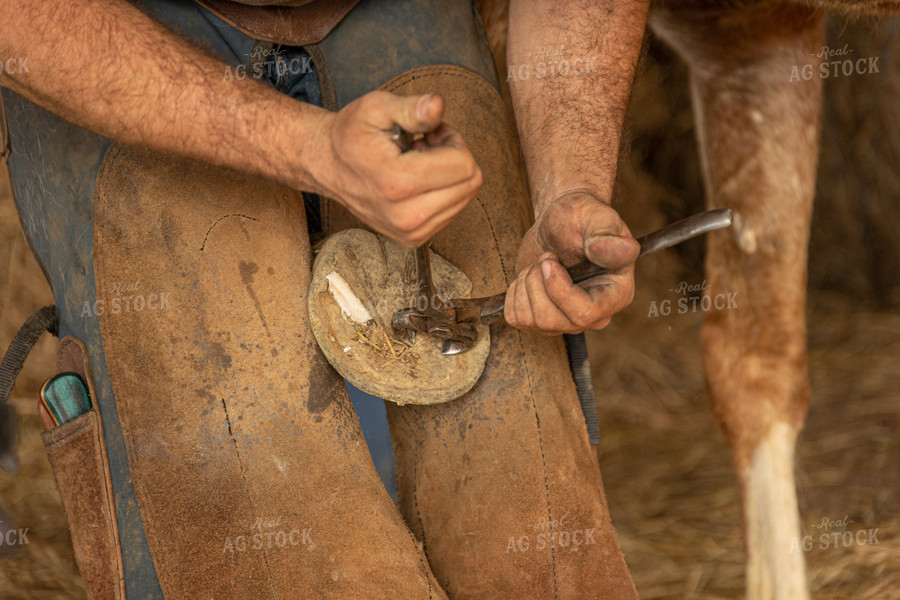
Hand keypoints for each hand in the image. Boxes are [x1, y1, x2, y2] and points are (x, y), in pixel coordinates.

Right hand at [306, 91, 481, 246]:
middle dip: (455, 157)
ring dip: (449, 175)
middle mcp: (405, 216)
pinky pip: (452, 212)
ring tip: (419, 162)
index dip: (452, 140)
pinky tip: (417, 180)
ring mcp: (409, 232)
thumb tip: (437, 105)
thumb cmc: (352, 135)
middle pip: (469, 184)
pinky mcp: (413, 239)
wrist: (329, 166)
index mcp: (397, 183)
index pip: (463, 165)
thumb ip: (411, 108)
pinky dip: (442, 192)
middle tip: (426, 145)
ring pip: (464, 198)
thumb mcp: (376, 108)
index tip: (430, 133)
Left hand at [505, 193, 638, 333]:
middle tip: (545, 257)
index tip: (548, 260)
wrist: (560, 223)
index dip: (558, 289)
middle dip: (536, 282)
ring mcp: (566, 322)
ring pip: (530, 320)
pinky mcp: (542, 320)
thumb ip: (607, 235)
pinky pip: (516, 317)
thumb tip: (623, 250)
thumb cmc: (582, 217)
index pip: (584, 313)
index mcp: (616, 295)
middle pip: (550, 320)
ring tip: (539, 263)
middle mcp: (594, 316)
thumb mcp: (597, 218)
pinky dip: (513, 293)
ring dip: (525, 284)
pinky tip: (530, 276)